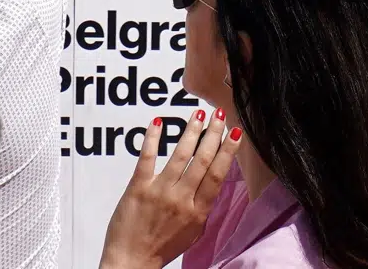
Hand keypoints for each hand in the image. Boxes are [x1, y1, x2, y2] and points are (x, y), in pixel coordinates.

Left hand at [98, 110, 242, 268]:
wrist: (132, 261)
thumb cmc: (163, 247)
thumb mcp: (193, 231)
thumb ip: (201, 206)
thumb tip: (211, 183)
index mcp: (198, 211)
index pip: (217, 175)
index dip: (227, 152)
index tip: (235, 133)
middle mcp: (181, 199)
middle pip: (202, 161)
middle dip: (212, 135)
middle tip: (219, 115)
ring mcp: (160, 191)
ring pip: (179, 155)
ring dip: (190, 132)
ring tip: (197, 114)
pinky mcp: (138, 187)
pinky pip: (147, 157)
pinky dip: (152, 138)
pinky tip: (158, 122)